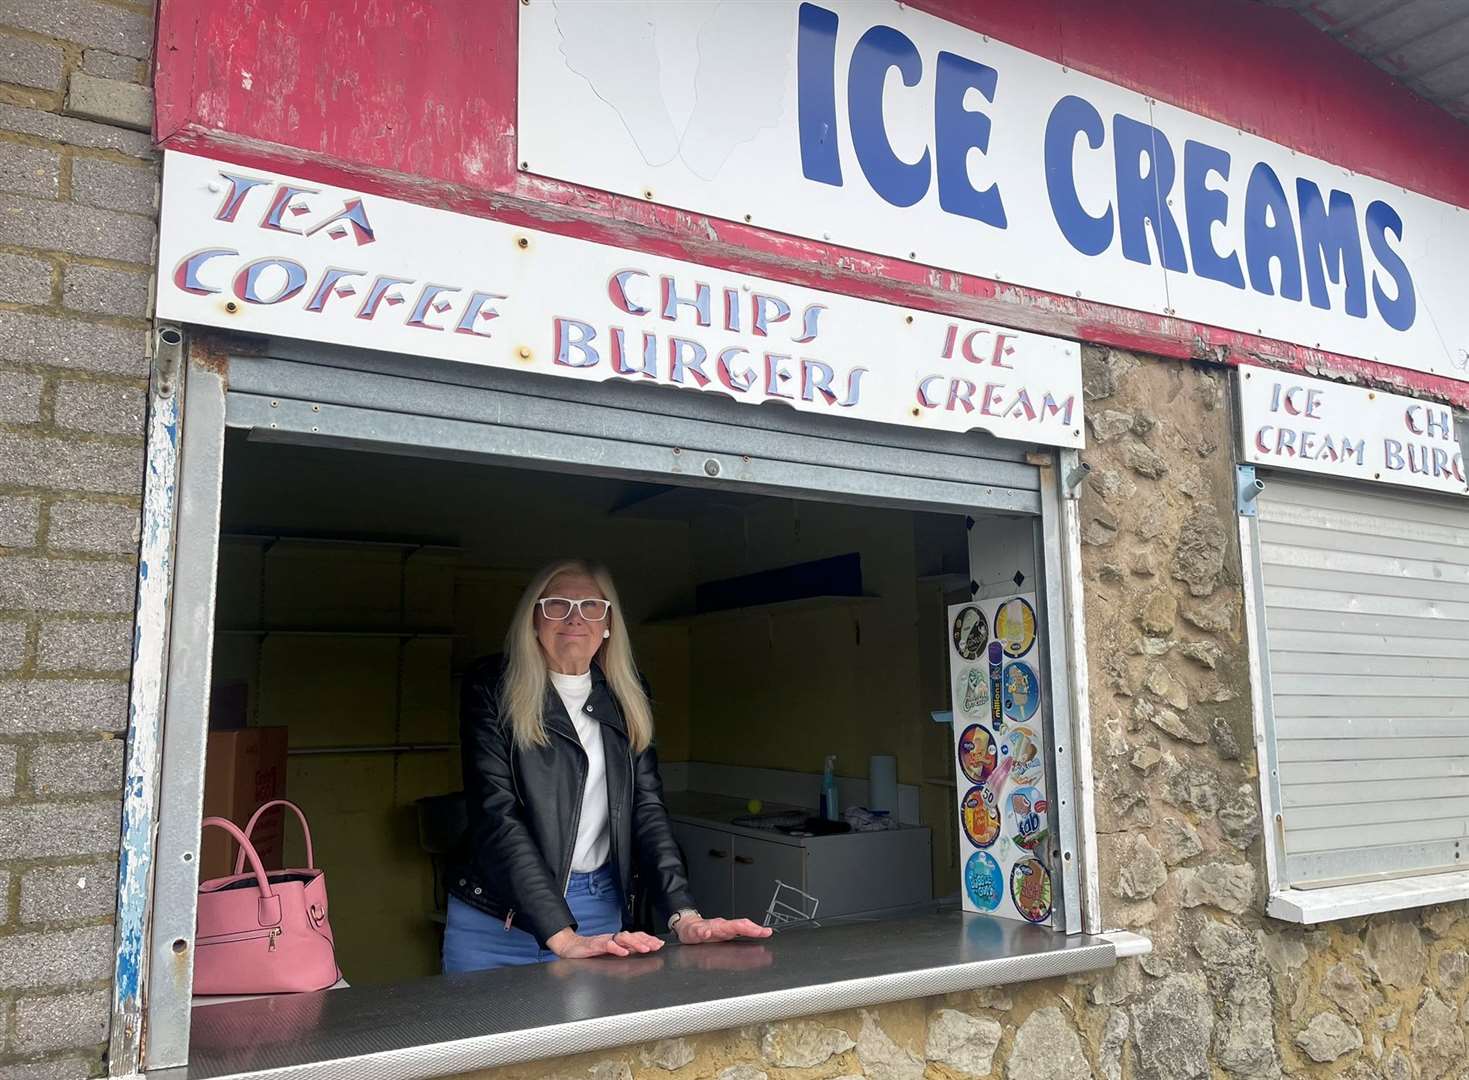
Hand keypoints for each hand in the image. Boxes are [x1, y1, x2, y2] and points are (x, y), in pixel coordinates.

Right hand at [546, 927, 664, 958]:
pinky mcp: (594, 945)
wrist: (571, 947)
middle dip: (645, 941)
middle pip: (632, 936)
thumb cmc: (591, 950)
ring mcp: (604, 940)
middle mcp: (613, 938)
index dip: (648, 939)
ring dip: (634, 943)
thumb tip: (641, 951)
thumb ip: (625, 949)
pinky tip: (623, 952)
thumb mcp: (611, 951)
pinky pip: (606, 945)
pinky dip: (616, 948)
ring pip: (621, 938)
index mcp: (618, 940)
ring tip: (644, 948)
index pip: (636, 937)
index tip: (659, 944)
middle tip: (656, 946)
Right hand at [674, 916, 772, 944]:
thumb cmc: (707, 932)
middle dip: (748, 928)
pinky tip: (705, 934)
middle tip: (760, 931)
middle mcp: (720, 926)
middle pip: (736, 926)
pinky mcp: (695, 931)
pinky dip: (702, 932)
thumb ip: (738, 938)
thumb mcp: (724, 935)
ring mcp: (708, 928)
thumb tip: (756, 945)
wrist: (687, 927)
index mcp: (728, 929)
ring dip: (728, 928)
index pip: (745, 928)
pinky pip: (698, 932)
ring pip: (718, 927)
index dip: (756, 930)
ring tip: (737, 929)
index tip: (767, 932)